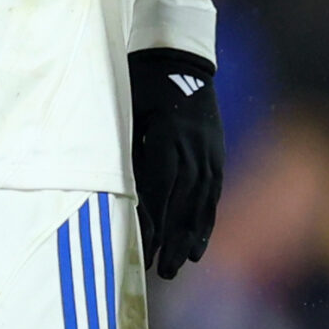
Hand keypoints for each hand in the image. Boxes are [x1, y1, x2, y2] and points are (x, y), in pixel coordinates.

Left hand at [129, 48, 223, 277]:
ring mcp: (209, 151)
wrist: (178, 56)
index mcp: (168, 134)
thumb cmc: (139, 83)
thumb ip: (124, 150)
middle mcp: (193, 146)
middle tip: (159, 272)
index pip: (160, 186)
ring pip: (202, 202)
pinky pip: (214, 194)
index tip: (139, 247)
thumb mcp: (126, 110)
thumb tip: (112, 195)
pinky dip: (206, 222)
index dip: (151, 219)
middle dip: (170, 238)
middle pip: (183, 200)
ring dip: (189, 237)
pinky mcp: (217, 154)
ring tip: (176, 267)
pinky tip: (198, 247)